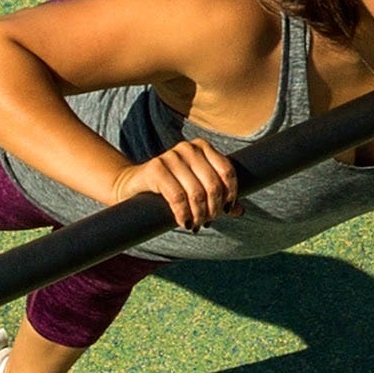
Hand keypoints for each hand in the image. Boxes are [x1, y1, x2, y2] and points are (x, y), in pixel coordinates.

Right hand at [115, 137, 240, 228]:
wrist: (132, 187)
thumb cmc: (170, 189)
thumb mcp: (196, 191)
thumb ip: (218, 197)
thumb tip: (240, 211)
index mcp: (203, 147)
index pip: (227, 170)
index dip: (231, 193)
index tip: (227, 210)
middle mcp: (189, 148)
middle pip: (213, 184)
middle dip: (214, 208)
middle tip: (208, 222)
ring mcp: (171, 156)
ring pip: (197, 193)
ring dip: (199, 215)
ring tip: (196, 225)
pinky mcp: (156, 168)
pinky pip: (177, 197)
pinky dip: (184, 214)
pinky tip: (184, 223)